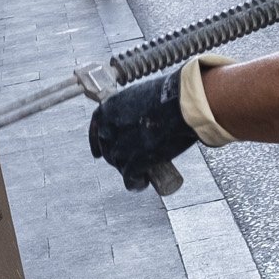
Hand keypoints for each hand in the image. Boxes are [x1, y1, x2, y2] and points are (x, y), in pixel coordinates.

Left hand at [89, 73, 197, 190]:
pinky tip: (143, 182)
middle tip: (133, 157)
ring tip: (142, 170)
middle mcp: (108, 129)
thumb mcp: (142, 95)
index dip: (97, 143)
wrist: (182, 108)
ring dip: (129, 169)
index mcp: (108, 109)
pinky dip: (136, 183)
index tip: (98, 153)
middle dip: (118, 155)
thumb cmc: (169, 96)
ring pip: (118, 165)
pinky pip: (130, 179)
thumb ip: (135, 109)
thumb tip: (140, 117)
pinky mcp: (132, 164)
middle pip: (108, 149)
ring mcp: (120, 149)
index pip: (96, 129)